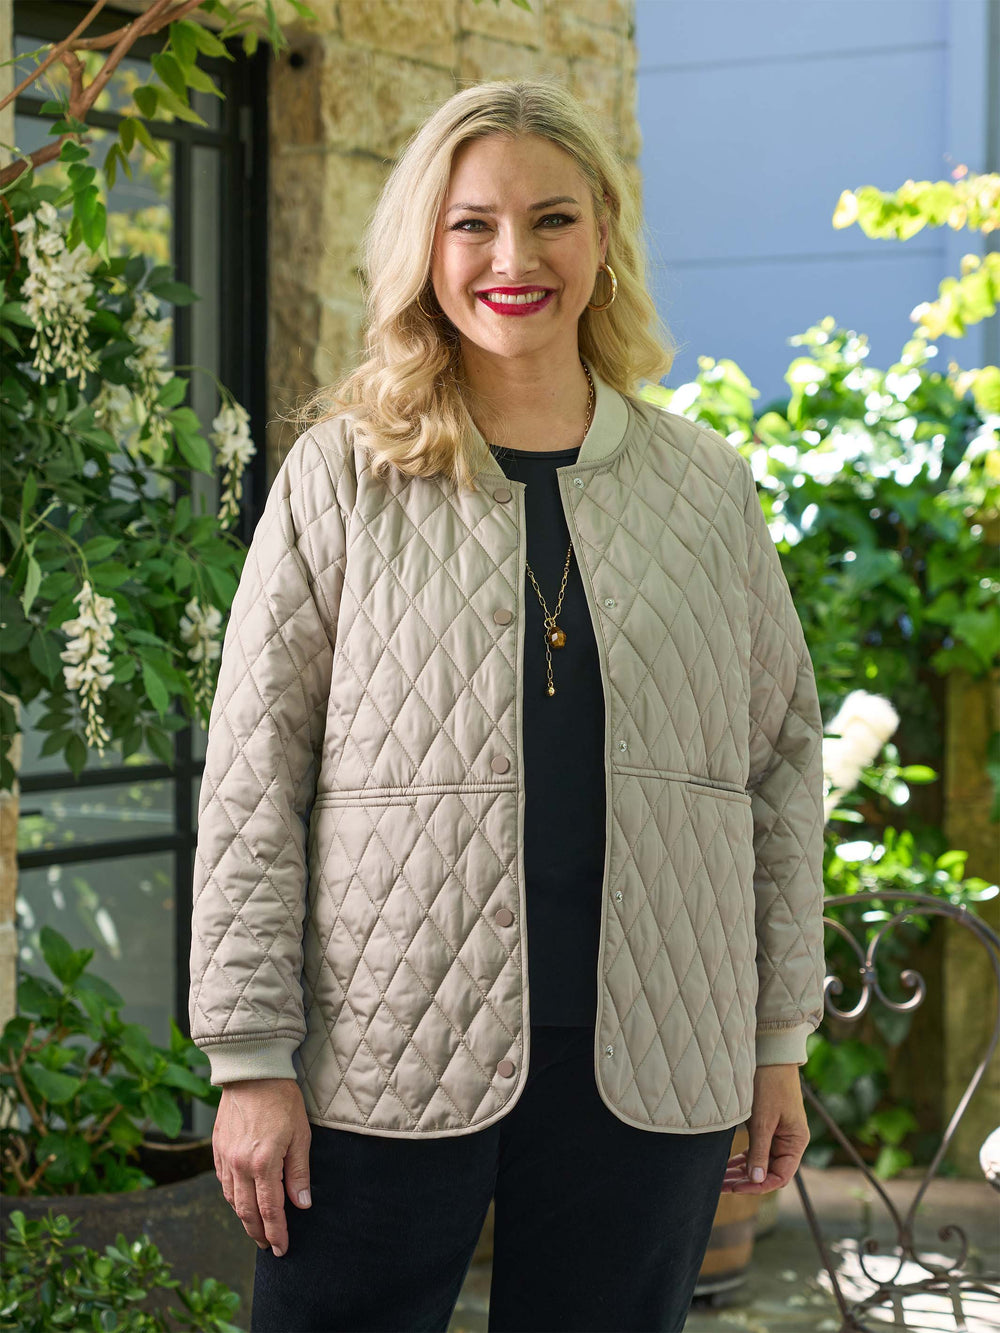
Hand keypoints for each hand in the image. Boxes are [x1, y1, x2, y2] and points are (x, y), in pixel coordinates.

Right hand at [213, 1078, 312, 1256]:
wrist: (252, 1071)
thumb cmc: (281, 1099)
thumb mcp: (300, 1134)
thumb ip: (299, 1172)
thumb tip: (301, 1205)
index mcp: (263, 1163)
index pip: (270, 1210)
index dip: (277, 1233)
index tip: (282, 1249)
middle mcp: (240, 1165)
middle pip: (246, 1212)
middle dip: (259, 1233)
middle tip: (270, 1246)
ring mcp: (225, 1157)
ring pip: (231, 1200)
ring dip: (244, 1219)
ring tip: (257, 1230)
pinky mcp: (217, 1148)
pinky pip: (223, 1182)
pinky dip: (232, 1198)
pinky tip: (240, 1201)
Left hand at [721, 1063, 808, 1192]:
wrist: (770, 1054)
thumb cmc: (769, 1085)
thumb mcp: (762, 1120)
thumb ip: (759, 1151)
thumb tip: (756, 1180)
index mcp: (796, 1142)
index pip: (780, 1176)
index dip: (759, 1185)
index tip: (737, 1188)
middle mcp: (789, 1141)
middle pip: (768, 1171)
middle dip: (745, 1181)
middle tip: (721, 1186)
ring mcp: (778, 1134)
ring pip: (760, 1161)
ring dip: (741, 1171)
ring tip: (720, 1180)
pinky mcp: (767, 1126)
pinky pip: (756, 1149)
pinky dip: (742, 1158)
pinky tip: (726, 1166)